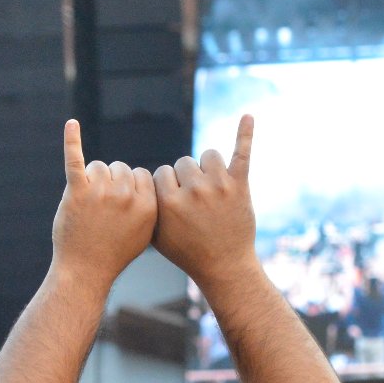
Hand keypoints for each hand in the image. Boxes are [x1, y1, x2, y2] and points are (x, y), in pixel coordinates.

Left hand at [52, 121, 155, 286]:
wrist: (85, 270)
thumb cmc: (114, 253)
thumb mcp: (144, 232)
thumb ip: (149, 205)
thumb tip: (149, 182)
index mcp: (148, 204)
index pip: (140, 175)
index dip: (129, 189)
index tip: (121, 209)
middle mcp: (127, 195)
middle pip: (120, 168)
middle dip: (111, 184)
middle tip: (102, 211)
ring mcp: (101, 192)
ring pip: (100, 167)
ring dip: (92, 181)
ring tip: (88, 207)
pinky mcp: (77, 191)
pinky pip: (75, 159)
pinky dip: (72, 140)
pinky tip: (71, 124)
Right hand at [152, 116, 257, 293]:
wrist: (224, 267)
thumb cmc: (187, 252)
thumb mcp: (156, 234)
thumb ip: (146, 205)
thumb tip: (135, 182)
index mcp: (168, 201)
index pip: (162, 173)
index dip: (168, 187)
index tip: (176, 204)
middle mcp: (192, 190)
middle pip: (183, 162)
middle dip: (187, 178)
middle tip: (196, 202)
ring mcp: (218, 186)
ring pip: (207, 155)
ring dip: (208, 168)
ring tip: (212, 188)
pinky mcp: (239, 185)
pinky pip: (242, 152)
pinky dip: (245, 133)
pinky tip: (248, 116)